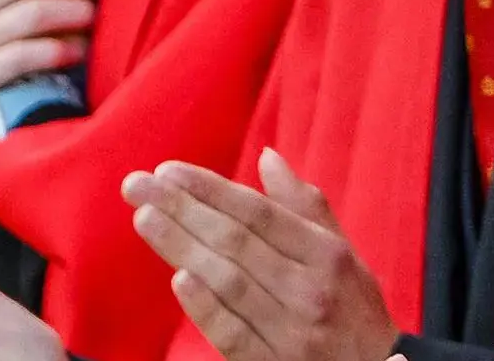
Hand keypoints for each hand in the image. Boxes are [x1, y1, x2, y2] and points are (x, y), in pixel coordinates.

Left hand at [123, 148, 396, 360]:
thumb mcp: (345, 253)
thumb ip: (306, 206)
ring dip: (183, 248)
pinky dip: (207, 308)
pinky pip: (234, 335)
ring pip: (229, 282)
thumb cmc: (356, 309)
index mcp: (327, 255)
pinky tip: (179, 280)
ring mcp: (292, 331)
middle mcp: (311, 289)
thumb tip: (268, 158)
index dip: (211, 189)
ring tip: (146, 219)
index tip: (168, 171)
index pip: (259, 212)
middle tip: (137, 187)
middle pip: (237, 242)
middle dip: (182, 209)